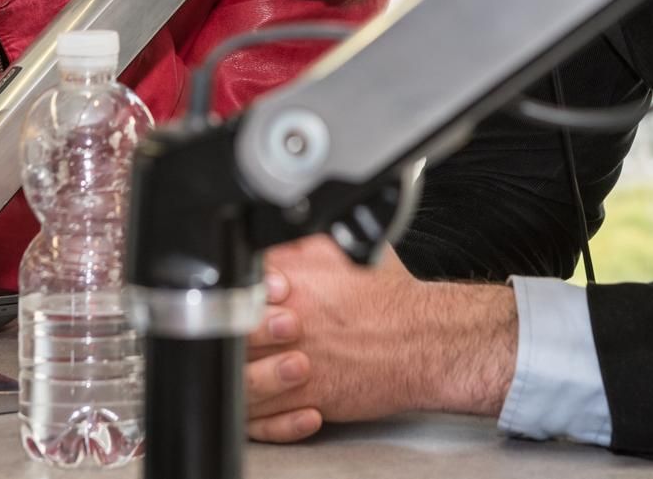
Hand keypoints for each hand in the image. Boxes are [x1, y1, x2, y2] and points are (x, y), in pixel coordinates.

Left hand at [243, 236, 516, 443]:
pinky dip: (260, 411)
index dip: (230, 291)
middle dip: (226, 332)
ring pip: (239, 379)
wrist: (426, 340)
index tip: (235, 296)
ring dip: (240, 373)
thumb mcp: (344, 250)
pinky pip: (266, 415)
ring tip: (252, 366)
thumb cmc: (392, 299)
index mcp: (294, 283)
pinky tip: (271, 398)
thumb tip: (273, 236)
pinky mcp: (310, 397)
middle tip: (234, 333)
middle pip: (228, 332)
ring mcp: (297, 364)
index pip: (236, 285)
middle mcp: (291, 323)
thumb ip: (300, 243)